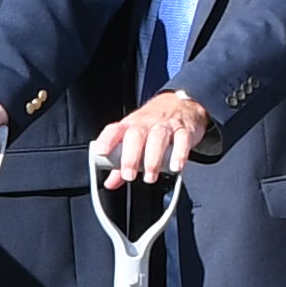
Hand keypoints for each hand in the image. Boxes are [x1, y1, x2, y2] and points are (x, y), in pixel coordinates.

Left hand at [97, 88, 212, 183]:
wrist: (180, 104)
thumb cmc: (152, 125)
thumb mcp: (134, 139)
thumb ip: (121, 163)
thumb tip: (110, 183)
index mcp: (130, 126)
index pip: (115, 130)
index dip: (107, 139)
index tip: (101, 151)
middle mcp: (146, 124)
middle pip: (135, 135)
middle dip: (131, 156)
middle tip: (129, 175)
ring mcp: (166, 125)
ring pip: (158, 138)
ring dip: (153, 159)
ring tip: (150, 176)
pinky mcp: (184, 130)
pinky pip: (182, 140)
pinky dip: (179, 154)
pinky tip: (175, 167)